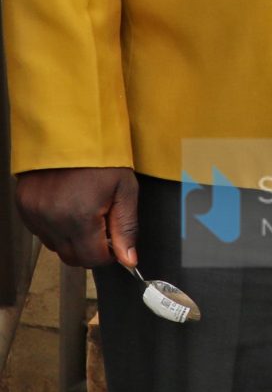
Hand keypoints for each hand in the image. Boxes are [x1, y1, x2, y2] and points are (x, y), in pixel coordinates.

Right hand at [16, 166, 139, 268]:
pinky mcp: (23, 208)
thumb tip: (129, 260)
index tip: (115, 241)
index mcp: (80, 218)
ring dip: (72, 239)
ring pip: (55, 246)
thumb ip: (126, 227)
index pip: (93, 259)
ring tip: (85, 211)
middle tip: (102, 226)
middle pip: (72, 257)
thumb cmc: (101, 157)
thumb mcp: (125, 189)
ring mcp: (34, 215)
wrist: (69, 131)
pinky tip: (67, 207)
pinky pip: (41, 232)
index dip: (108, 254)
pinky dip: (55, 227)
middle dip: (90, 249)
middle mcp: (53, 221)